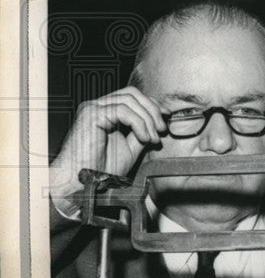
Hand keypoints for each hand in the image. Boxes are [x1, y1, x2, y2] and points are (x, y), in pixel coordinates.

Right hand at [50, 86, 166, 202]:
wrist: (83, 184)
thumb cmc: (102, 169)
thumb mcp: (130, 147)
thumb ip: (142, 131)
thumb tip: (158, 122)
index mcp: (105, 112)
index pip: (132, 97)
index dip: (152, 104)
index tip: (167, 117)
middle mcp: (97, 106)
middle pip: (133, 94)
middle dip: (152, 110)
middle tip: (162, 129)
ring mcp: (92, 108)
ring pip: (130, 100)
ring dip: (148, 118)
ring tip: (153, 138)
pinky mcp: (91, 114)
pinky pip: (123, 111)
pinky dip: (139, 123)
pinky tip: (144, 138)